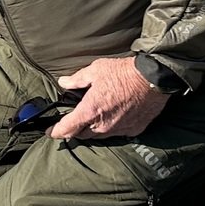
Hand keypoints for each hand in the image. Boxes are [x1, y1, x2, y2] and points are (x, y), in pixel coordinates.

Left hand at [49, 57, 168, 140]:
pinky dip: (112, 127)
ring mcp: (119, 130)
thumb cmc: (124, 72)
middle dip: (74, 130)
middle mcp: (103, 125)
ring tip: (92, 118)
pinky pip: (117, 132)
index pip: (67, 129)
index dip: (55, 132)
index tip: (49, 132)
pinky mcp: (133, 130)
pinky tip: (113, 117)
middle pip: (82, 134)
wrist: (154, 78)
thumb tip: (63, 83)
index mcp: (90, 111)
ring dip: (93, 129)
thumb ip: (77, 80)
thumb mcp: (96, 70)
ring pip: (99, 135)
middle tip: (72, 122)